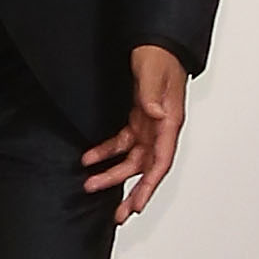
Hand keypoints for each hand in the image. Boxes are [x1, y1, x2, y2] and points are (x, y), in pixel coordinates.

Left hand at [82, 45, 187, 224]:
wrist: (155, 44)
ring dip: (112, 173)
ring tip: (90, 184)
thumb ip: (153, 95)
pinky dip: (105, 152)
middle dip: (132, 191)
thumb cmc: (159, 57)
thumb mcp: (153, 73)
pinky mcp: (138, 119)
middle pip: (146, 168)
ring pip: (132, 159)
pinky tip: (88, 158)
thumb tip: (156, 115)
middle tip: (116, 214)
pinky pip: (122, 142)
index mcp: (170, 122)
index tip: (136, 205)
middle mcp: (161, 129)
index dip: (149, 186)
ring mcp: (150, 126)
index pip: (161, 161)